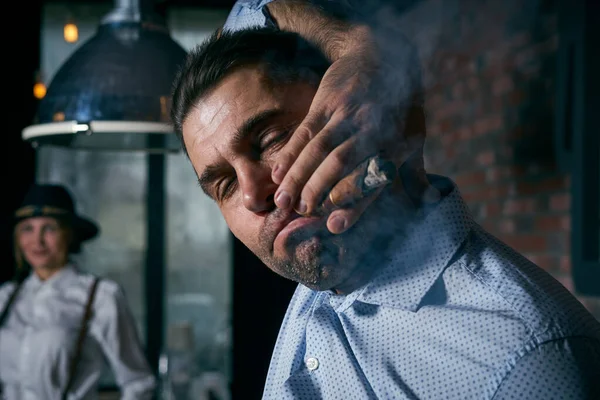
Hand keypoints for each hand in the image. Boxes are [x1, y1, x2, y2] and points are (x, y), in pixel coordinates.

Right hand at [272, 51, 424, 233]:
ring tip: (282, 202)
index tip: (336, 225)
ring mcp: (345, 115)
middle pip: (340, 164)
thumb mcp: (415, 135)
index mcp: (394, 144)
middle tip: (301, 213)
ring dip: (297, 176)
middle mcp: (370, 130)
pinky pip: (304, 131)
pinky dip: (290, 153)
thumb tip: (430, 201)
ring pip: (317, 149)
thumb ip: (417, 171)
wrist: (380, 54)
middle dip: (318, 190)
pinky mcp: (325, 103)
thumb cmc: (401, 102)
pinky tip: (278, 174)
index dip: (355, 204)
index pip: (374, 179)